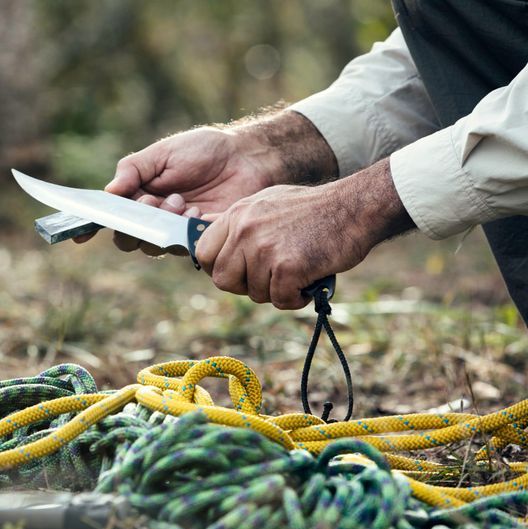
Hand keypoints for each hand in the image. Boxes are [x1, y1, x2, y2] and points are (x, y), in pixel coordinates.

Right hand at [74, 126, 276, 253]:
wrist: (246, 158)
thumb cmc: (203, 152)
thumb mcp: (163, 153)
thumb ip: (133, 170)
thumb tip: (109, 192)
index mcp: (138, 196)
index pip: (110, 217)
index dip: (91, 227)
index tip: (80, 234)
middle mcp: (153, 218)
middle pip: (127, 238)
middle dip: (135, 221)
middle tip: (152, 201)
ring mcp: (176, 232)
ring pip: (153, 245)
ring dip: (162, 222)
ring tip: (181, 200)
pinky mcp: (200, 240)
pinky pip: (182, 246)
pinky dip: (186, 227)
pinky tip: (199, 209)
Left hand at [196, 158, 414, 308]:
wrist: (355, 207)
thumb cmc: (313, 209)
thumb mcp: (266, 202)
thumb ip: (235, 219)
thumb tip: (200, 226)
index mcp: (237, 214)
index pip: (203, 253)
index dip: (218, 269)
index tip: (238, 272)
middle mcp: (245, 230)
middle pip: (223, 280)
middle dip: (245, 286)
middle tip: (270, 279)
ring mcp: (264, 248)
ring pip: (255, 293)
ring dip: (277, 291)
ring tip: (298, 273)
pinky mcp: (287, 267)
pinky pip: (281, 300)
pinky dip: (297, 298)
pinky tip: (308, 282)